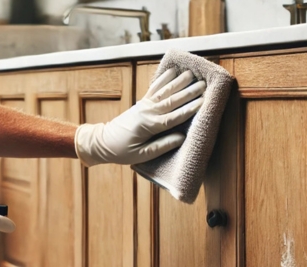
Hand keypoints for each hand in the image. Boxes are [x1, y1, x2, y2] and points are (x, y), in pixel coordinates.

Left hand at [74, 68, 205, 166]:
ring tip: (191, 73)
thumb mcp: (142, 155)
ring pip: (164, 91)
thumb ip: (162, 146)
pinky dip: (163, 79)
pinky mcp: (141, 103)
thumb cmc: (122, 151)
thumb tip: (181, 138)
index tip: (203, 102)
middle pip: (171, 100)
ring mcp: (143, 105)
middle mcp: (147, 112)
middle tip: (203, 84)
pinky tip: (172, 71)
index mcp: (149, 126)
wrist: (102, 142)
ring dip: (178, 82)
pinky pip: (154, 88)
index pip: (173, 117)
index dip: (189, 109)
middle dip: (188, 92)